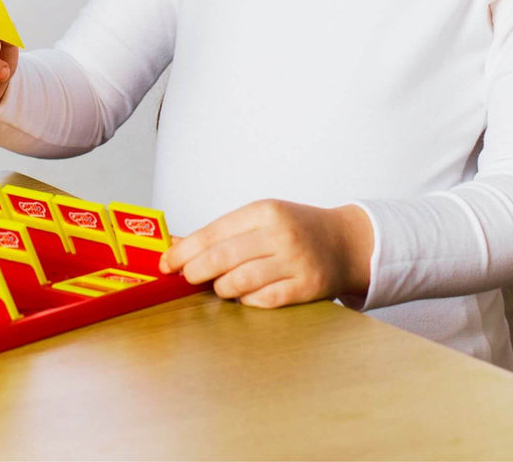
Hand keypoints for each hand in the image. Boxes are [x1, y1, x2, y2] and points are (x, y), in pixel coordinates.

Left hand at [156, 199, 371, 308]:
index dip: (185, 250)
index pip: (214, 232)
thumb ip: (223, 232)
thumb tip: (177, 245)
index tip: (167, 262)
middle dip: (196, 271)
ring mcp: (295, 261)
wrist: (346, 242)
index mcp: (265, 211)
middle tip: (185, 278)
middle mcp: (281, 234)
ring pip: (241, 281)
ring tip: (217, 287)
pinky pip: (265, 300)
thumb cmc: (297, 229)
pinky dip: (247, 300)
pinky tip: (243, 295)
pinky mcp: (306, 287)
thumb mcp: (262, 218)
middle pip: (223, 257)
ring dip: (221, 288)